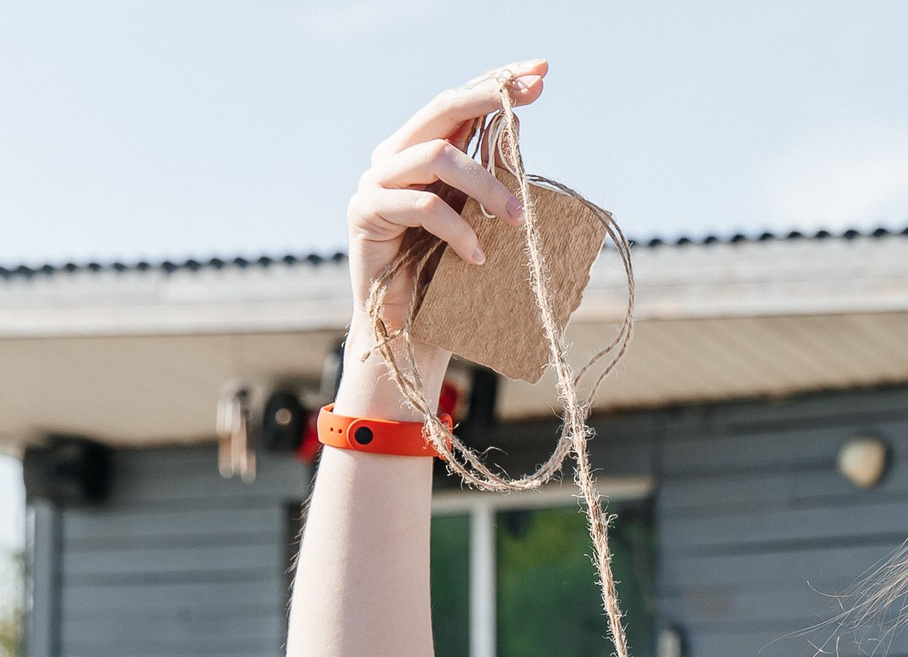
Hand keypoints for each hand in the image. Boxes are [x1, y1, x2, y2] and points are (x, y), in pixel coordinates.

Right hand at [336, 61, 544, 418]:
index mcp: (423, 151)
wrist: (408, 333)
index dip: (499, 82)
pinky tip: (479, 257)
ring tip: (517, 219)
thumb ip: (490, 174)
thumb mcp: (479, 219)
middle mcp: (395, 156)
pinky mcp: (366, 214)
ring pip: (438, 155)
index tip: (542, 72)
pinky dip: (458, 230)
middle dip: (492, 97)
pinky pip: (422, 206)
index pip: (461, 103)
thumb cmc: (448, 278)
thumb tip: (517, 122)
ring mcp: (376, 182)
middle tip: (533, 98)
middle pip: (444, 108)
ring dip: (486, 184)